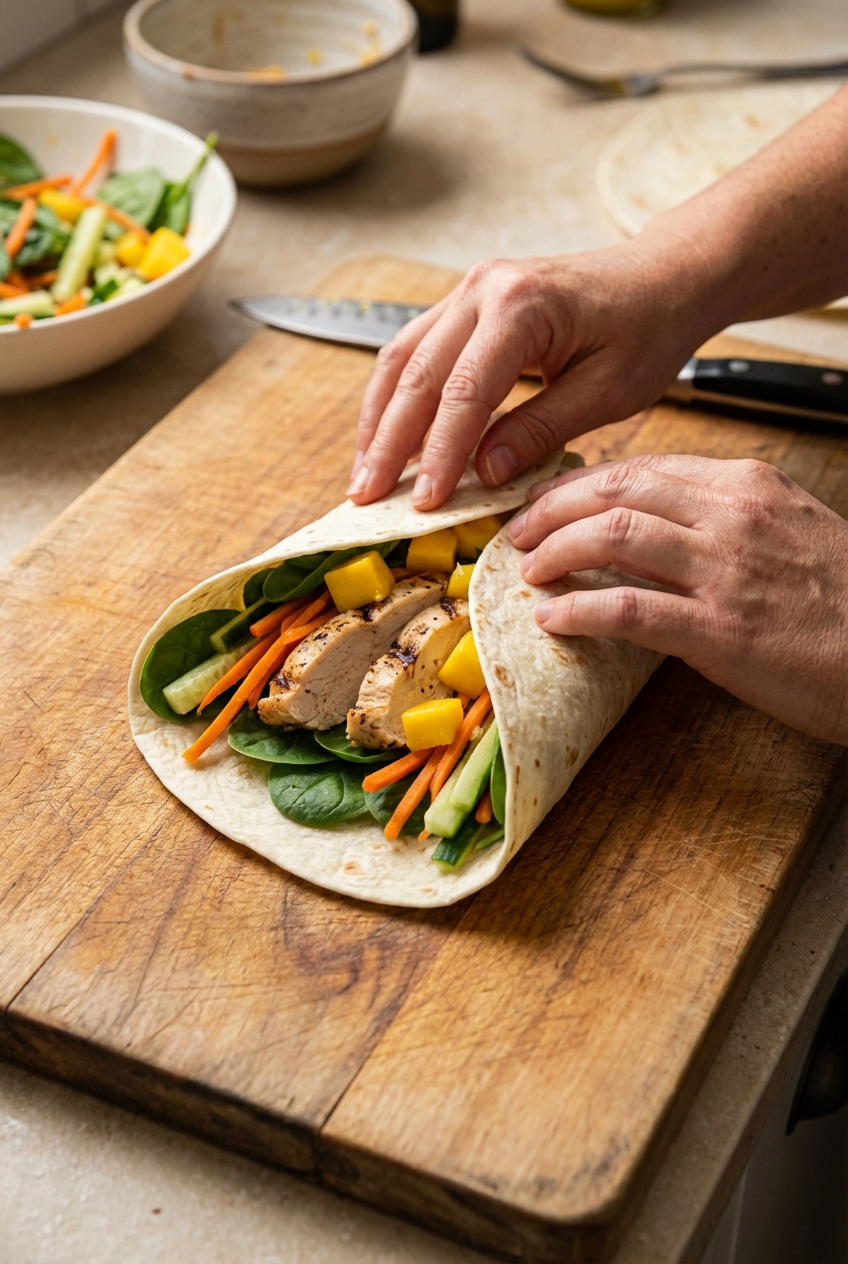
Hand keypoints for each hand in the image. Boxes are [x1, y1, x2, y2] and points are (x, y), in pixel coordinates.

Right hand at [346, 242, 720, 509]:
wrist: (663, 277)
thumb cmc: (647, 330)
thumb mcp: (607, 391)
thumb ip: (541, 430)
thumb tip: (483, 474)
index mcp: (522, 306)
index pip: (464, 392)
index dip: (439, 454)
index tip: (424, 504)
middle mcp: (483, 289)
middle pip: (417, 374)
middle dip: (388, 443)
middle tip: (367, 498)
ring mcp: (469, 290)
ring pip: (401, 360)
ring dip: (378, 421)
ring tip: (364, 476)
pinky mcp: (466, 303)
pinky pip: (414, 351)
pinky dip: (396, 398)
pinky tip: (387, 439)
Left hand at [507, 455, 847, 744]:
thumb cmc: (844, 600)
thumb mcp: (790, 531)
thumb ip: (726, 520)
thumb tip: (658, 528)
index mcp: (747, 485)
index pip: (643, 469)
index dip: (581, 485)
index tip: (548, 502)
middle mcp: (732, 515)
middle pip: (616, 492)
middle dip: (553, 509)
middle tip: (519, 532)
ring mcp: (725, 570)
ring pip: (612, 537)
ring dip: (555, 552)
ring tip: (528, 570)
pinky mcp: (720, 630)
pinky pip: (627, 609)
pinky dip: (579, 611)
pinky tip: (553, 619)